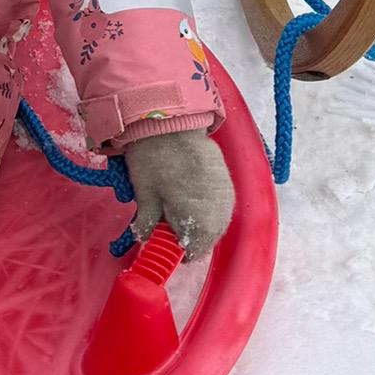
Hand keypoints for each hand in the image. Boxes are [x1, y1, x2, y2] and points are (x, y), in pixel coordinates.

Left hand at [122, 128, 233, 259]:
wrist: (173, 121)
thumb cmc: (155, 159)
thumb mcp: (145, 195)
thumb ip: (147, 224)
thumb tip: (145, 240)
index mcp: (202, 224)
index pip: (192, 253)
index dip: (173, 249)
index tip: (160, 238)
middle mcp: (222, 215)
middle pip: (206, 240)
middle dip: (186, 236)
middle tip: (166, 221)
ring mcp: (228, 198)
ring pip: (215, 224)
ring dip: (198, 222)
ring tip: (177, 206)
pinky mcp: (229, 183)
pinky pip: (220, 207)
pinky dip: (207, 208)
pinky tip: (191, 196)